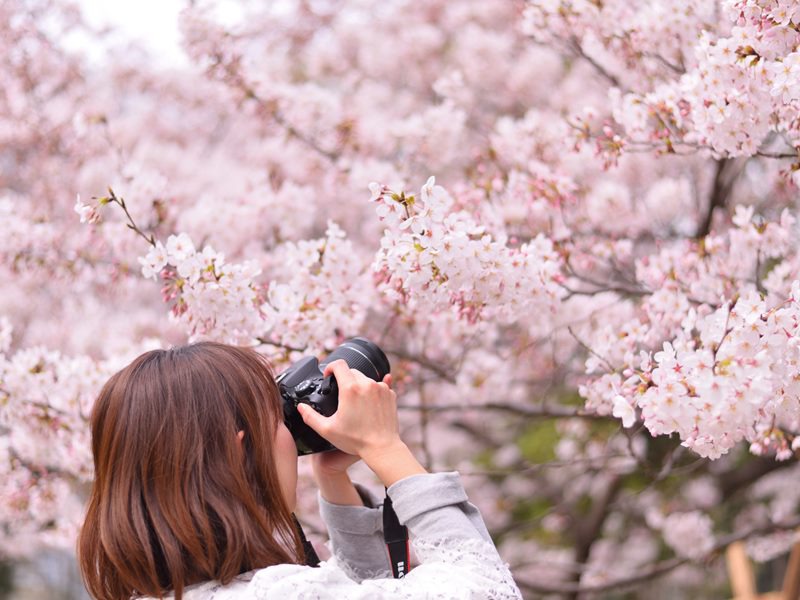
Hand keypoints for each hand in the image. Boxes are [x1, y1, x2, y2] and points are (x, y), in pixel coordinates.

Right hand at [298, 363, 425, 486]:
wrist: (382, 448)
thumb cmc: (356, 440)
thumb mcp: (327, 430)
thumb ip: (310, 416)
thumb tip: (301, 407)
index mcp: (350, 389)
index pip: (339, 364)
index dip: (330, 367)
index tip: (328, 376)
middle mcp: (367, 384)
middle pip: (352, 371)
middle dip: (344, 378)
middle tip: (340, 394)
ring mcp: (381, 388)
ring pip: (366, 378)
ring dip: (359, 385)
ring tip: (355, 403)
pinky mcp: (391, 394)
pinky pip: (379, 386)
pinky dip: (372, 391)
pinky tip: (369, 404)